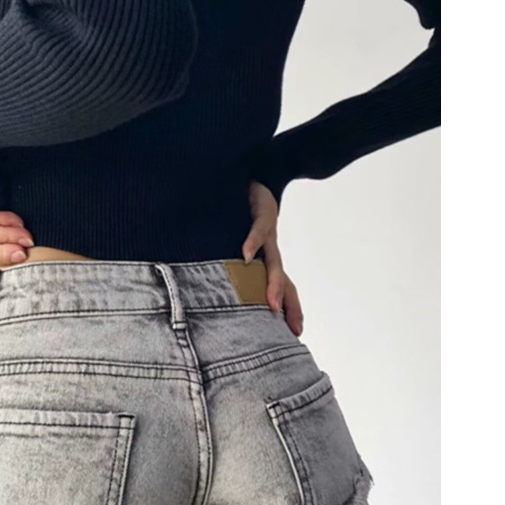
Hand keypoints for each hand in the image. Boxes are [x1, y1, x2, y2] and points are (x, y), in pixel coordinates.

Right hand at [241, 181, 303, 336]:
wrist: (254, 170)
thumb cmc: (239, 210)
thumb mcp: (233, 240)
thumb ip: (227, 263)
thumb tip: (208, 286)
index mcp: (264, 258)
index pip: (282, 287)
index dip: (291, 309)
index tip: (296, 333)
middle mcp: (270, 249)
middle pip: (282, 281)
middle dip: (287, 304)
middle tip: (288, 328)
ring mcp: (268, 233)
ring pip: (274, 262)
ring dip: (272, 284)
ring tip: (272, 304)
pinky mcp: (263, 211)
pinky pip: (259, 230)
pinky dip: (251, 242)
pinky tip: (245, 254)